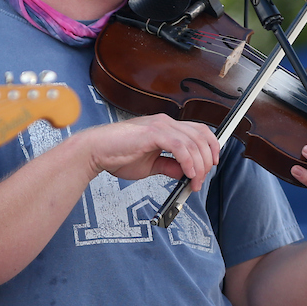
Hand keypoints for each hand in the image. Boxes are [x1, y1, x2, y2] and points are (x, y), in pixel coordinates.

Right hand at [83, 114, 219, 189]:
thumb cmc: (116, 155)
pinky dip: (188, 162)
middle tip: (200, 180)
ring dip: (199, 166)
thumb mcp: (149, 165)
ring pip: (194, 143)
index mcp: (165, 127)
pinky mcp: (153, 133)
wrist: (95, 151)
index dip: (211, 146)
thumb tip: (184, 173)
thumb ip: (168, 166)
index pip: (198, 131)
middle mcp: (165, 123)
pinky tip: (187, 174)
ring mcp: (160, 126)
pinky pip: (180, 147)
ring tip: (194, 182)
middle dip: (207, 161)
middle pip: (201, 136)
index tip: (211, 165)